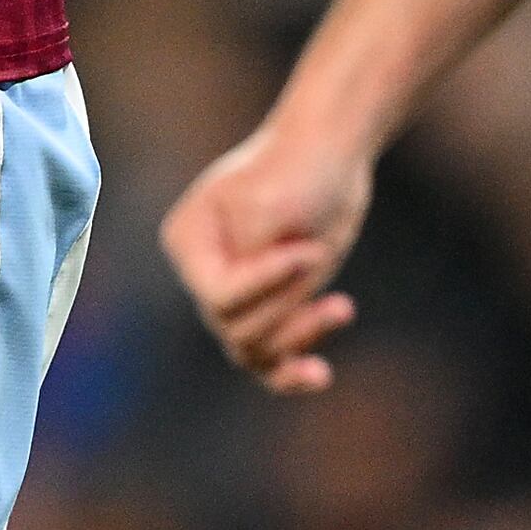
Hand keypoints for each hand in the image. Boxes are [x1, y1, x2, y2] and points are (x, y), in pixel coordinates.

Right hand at [162, 118, 377, 393]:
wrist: (329, 155)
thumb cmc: (296, 168)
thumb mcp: (270, 203)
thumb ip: (252, 255)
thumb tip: (244, 303)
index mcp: (188, 244)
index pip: (218, 295)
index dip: (264, 285)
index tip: (307, 251)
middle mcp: (204, 275)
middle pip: (236, 326)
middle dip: (286, 304)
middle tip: (318, 253)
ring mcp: (240, 294)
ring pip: (254, 350)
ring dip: (300, 336)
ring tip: (341, 306)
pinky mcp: (273, 307)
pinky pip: (271, 360)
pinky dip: (292, 372)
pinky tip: (322, 374)